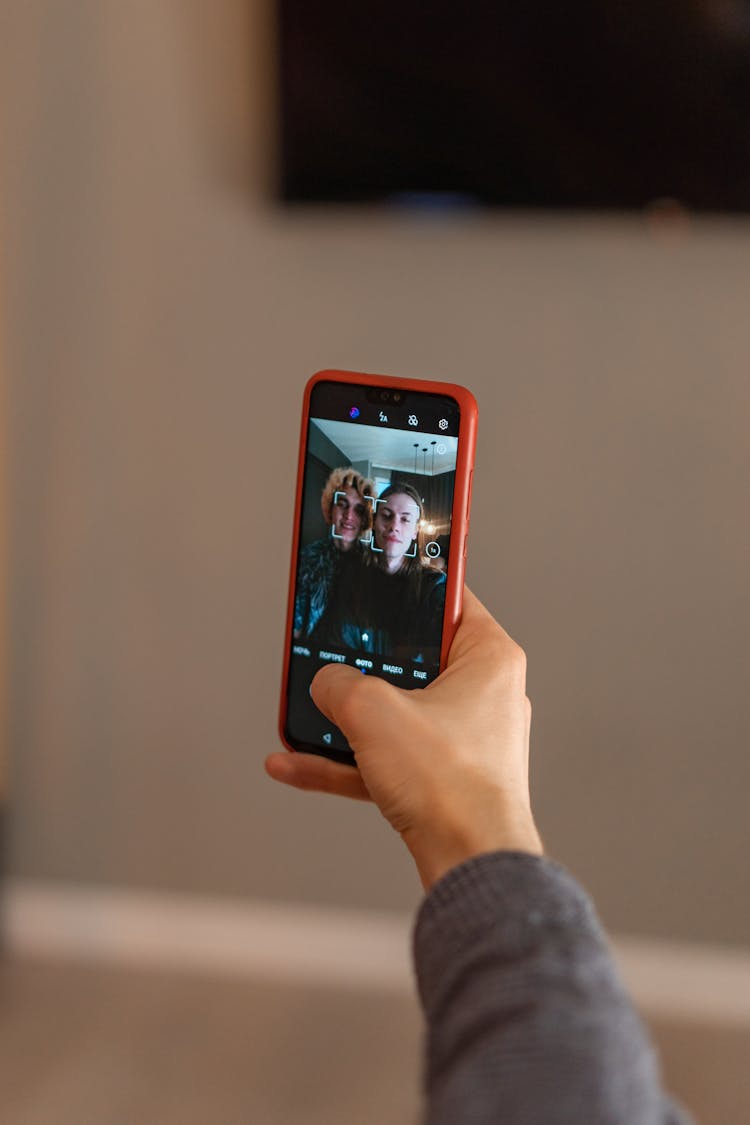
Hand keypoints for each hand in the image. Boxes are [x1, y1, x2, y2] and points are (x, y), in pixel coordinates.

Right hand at [266, 587, 542, 888]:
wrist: (470, 864)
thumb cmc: (449, 784)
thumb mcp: (372, 711)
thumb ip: (338, 683)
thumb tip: (326, 684)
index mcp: (488, 658)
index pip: (449, 599)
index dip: (410, 586)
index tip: (379, 574)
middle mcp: (484, 694)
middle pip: (412, 659)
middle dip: (363, 661)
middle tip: (329, 645)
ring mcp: (464, 740)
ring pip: (395, 714)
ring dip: (344, 717)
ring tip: (299, 712)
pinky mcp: (444, 780)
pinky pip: (387, 758)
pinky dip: (347, 761)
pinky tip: (293, 764)